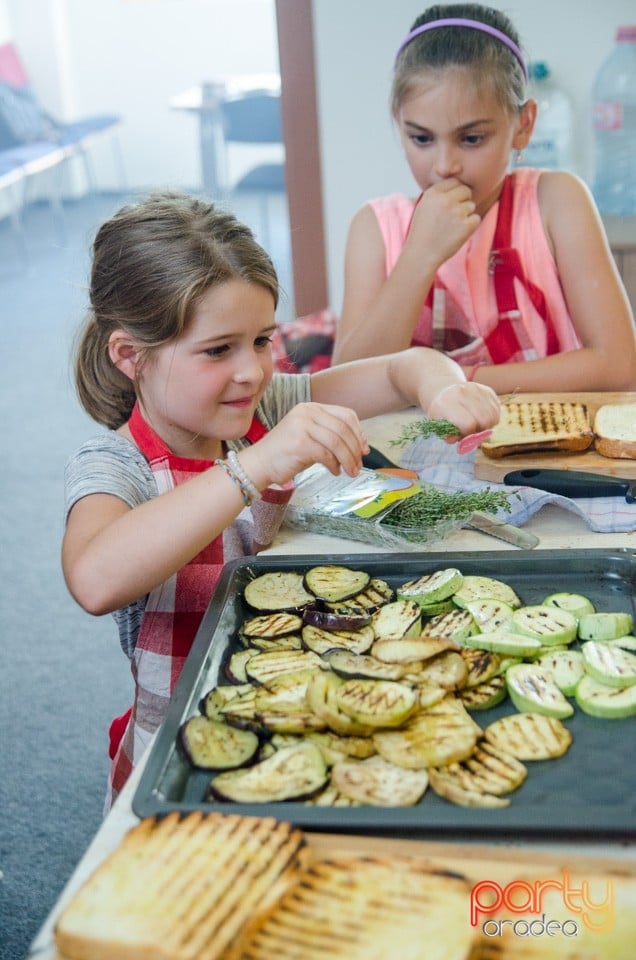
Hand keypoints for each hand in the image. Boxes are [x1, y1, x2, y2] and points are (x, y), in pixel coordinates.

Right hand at [244, 402, 369, 487]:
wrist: (259, 464)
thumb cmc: (287, 453)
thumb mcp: (311, 436)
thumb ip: (331, 435)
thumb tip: (361, 445)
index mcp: (310, 407)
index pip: (345, 414)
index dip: (359, 432)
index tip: (364, 449)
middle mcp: (306, 412)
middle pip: (343, 429)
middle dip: (355, 449)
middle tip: (359, 465)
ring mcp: (301, 426)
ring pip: (337, 442)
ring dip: (348, 460)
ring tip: (351, 472)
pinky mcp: (299, 443)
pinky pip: (326, 455)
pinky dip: (335, 465)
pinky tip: (335, 472)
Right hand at [408, 179, 480, 268]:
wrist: (421, 255)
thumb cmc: (423, 232)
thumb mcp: (424, 206)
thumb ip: (438, 194)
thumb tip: (457, 183)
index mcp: (433, 193)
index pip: (454, 181)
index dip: (455, 192)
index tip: (450, 204)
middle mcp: (445, 200)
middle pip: (466, 190)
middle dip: (463, 201)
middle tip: (454, 216)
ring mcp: (456, 213)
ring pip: (471, 205)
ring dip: (466, 215)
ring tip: (452, 227)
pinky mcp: (466, 226)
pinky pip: (476, 219)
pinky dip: (470, 226)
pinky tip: (458, 233)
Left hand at [426, 382, 499, 439]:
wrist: (446, 394)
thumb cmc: (443, 415)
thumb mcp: (439, 426)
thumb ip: (448, 435)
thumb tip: (459, 440)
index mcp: (446, 403)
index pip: (468, 424)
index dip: (469, 433)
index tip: (464, 433)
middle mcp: (462, 392)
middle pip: (485, 420)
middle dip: (481, 430)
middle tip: (473, 430)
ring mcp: (476, 389)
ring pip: (493, 416)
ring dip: (488, 425)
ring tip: (477, 424)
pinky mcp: (487, 390)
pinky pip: (497, 410)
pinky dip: (492, 418)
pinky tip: (481, 417)